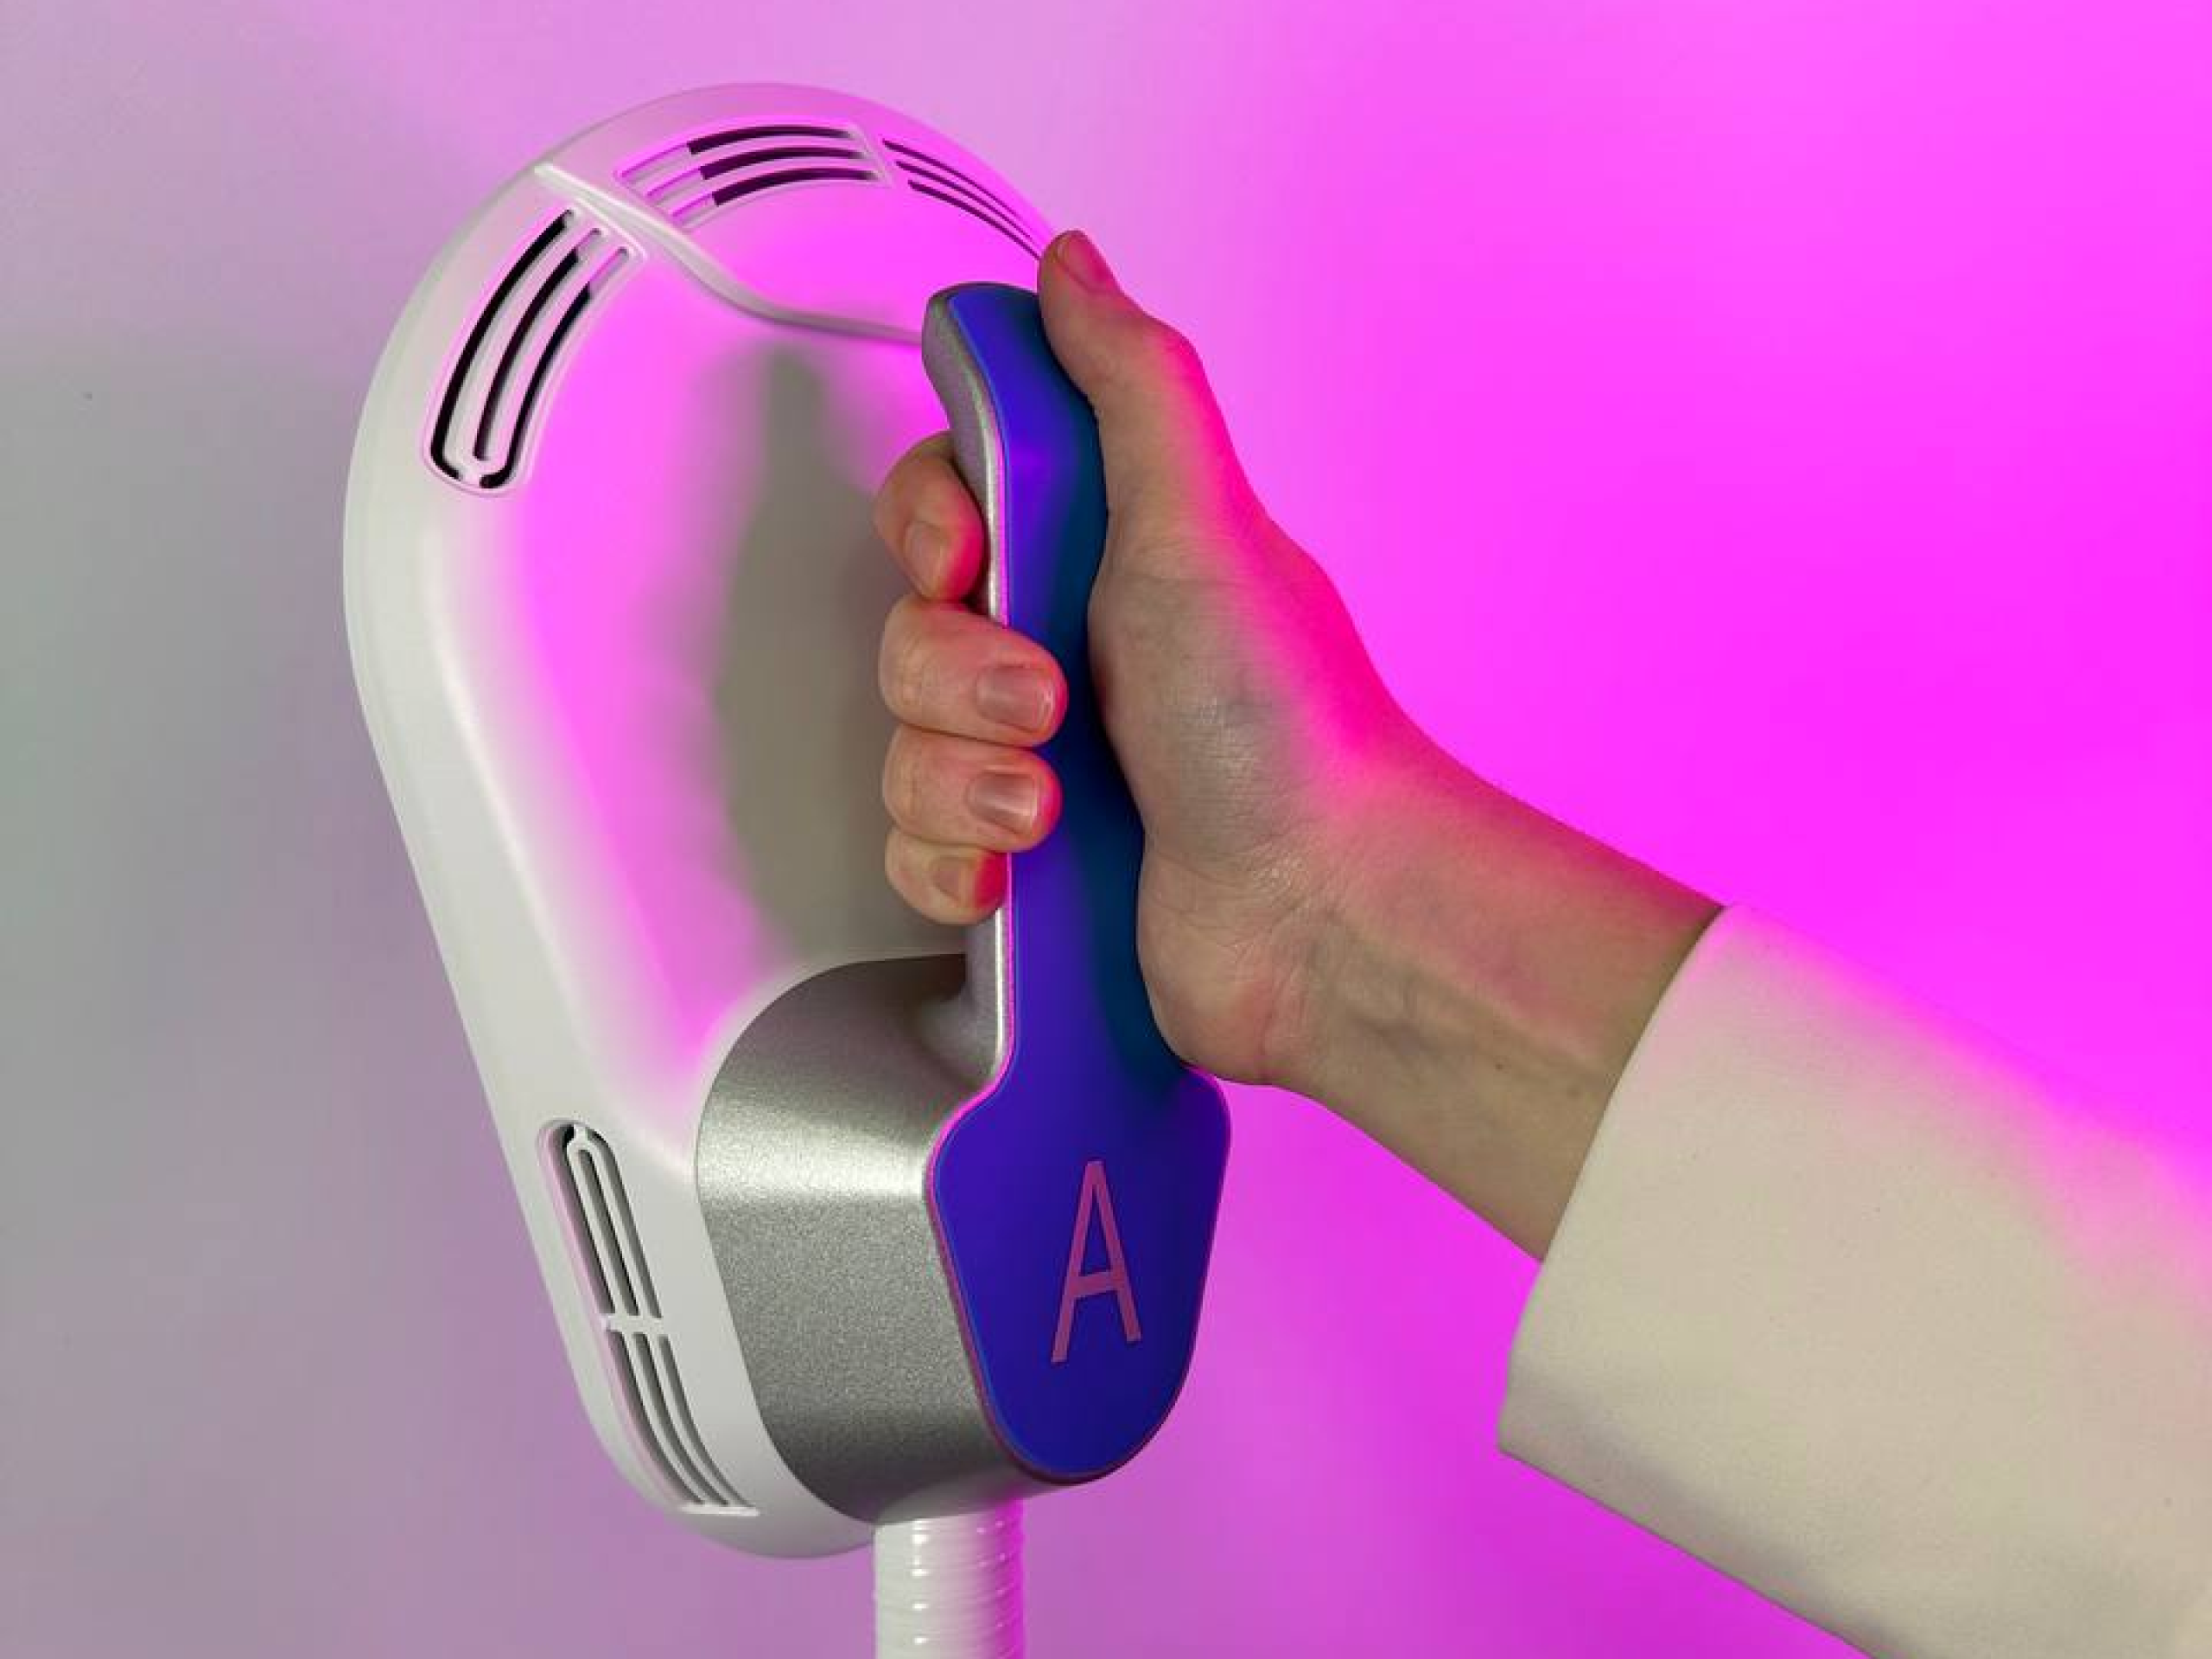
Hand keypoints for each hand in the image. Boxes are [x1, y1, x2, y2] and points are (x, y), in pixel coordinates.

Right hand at [874, 231, 1406, 1086]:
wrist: (1323, 918)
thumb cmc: (1286, 734)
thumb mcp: (1204, 523)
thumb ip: (1131, 383)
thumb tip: (1076, 268)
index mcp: (1112, 554)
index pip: (954, 494)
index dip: (931, 524)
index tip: (969, 555)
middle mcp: (1073, 650)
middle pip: (911, 624)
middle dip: (954, 671)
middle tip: (1044, 697)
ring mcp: (1045, 761)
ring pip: (903, 744)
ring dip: (958, 776)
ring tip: (1049, 801)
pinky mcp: (1025, 863)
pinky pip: (916, 847)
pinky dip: (954, 863)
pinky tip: (1018, 869)